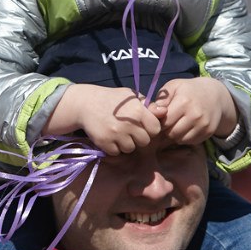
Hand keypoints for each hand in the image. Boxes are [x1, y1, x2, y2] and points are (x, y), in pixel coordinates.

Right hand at [44, 83, 160, 154]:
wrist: (86, 103)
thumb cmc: (113, 99)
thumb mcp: (131, 97)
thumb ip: (149, 106)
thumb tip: (164, 112)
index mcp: (137, 110)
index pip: (155, 129)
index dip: (150, 128)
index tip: (143, 124)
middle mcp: (128, 123)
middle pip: (144, 141)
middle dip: (139, 137)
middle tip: (129, 129)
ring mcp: (116, 134)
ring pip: (131, 149)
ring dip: (126, 143)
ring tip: (119, 132)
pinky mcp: (105, 142)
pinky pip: (117, 152)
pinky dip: (114, 147)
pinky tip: (110, 136)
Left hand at [153, 77, 237, 143]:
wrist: (215, 94)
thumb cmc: (189, 90)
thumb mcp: (173, 86)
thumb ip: (161, 99)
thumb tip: (152, 112)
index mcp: (184, 102)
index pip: (164, 122)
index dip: (159, 121)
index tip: (160, 117)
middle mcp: (195, 115)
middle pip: (171, 133)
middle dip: (166, 130)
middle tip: (167, 123)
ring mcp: (203, 125)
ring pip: (180, 139)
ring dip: (175, 135)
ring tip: (176, 124)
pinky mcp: (208, 132)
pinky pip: (190, 141)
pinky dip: (185, 137)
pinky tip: (185, 127)